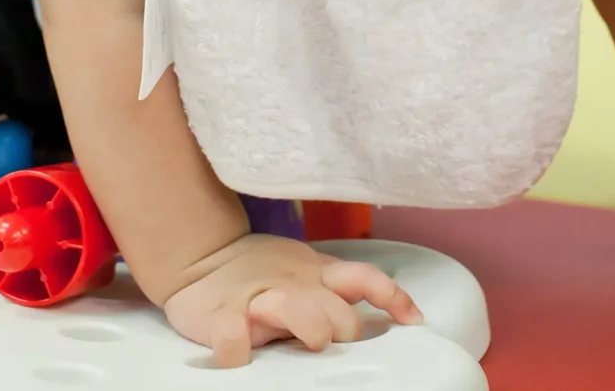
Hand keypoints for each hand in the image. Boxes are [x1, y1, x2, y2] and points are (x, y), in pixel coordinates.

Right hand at [161, 232, 423, 366]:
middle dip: (344, 328)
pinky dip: (238, 351)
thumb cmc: (259, 270)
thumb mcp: (307, 269)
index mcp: (316, 273)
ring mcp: (257, 298)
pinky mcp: (221, 314)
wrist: (200, 254)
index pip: (364, 278)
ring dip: (310, 328)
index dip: (392, 297)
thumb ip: (339, 288)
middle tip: (333, 340)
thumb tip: (392, 314)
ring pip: (292, 309)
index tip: (413, 321)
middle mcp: (292, 284)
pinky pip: (232, 335)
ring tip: (309, 343)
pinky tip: (242, 359)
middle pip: (334, 307)